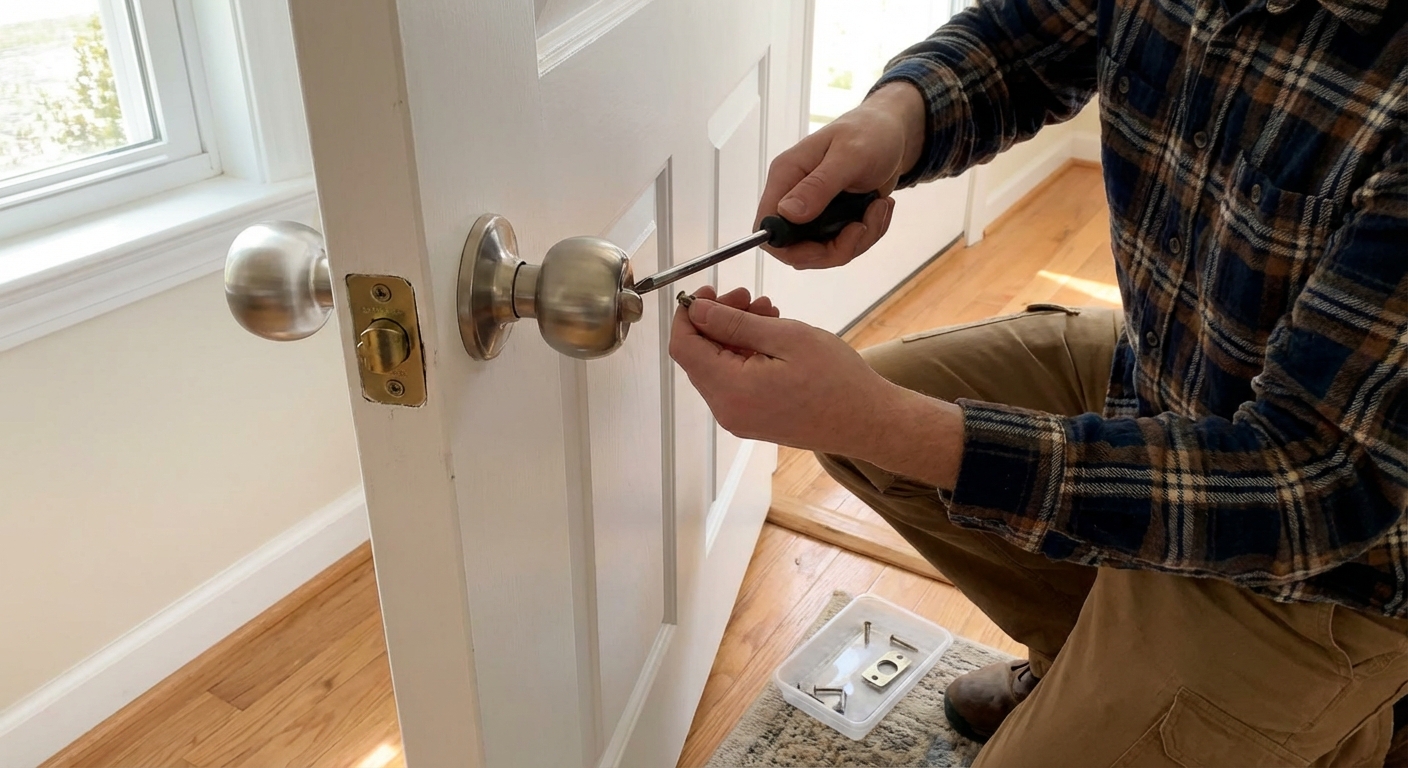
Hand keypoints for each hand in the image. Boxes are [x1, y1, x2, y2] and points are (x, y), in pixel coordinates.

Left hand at [669, 287, 904, 456]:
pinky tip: (770, 336)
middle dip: (717, 320)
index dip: (689, 314)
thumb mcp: (785, 337)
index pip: (683, 347)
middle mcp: (727, 411)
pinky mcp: (753, 420)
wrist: (868, 422)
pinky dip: (745, 354)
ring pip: (717, 366)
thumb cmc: (837, 380)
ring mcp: (739, 419)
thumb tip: (697, 310)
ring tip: (768, 312)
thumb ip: (734, 323)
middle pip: (699, 357)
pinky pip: (734, 381)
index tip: (708, 291)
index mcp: (730, 390)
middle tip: (747, 296)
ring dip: (735, 335)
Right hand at [756, 83, 924, 269]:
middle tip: (862, 227)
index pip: (767, 227)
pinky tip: (879, 207)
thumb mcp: (849, 156)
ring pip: (823, 252)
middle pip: (796, 249)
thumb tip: (787, 213)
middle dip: (834, 249)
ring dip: (858, 240)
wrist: (896, 133)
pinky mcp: (833, 220)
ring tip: (878, 207)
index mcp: (787, 176)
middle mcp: (795, 197)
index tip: (824, 245)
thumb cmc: (871, 133)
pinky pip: (843, 245)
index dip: (789, 247)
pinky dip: (868, 234)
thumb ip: (818, 186)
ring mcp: (814, 211)